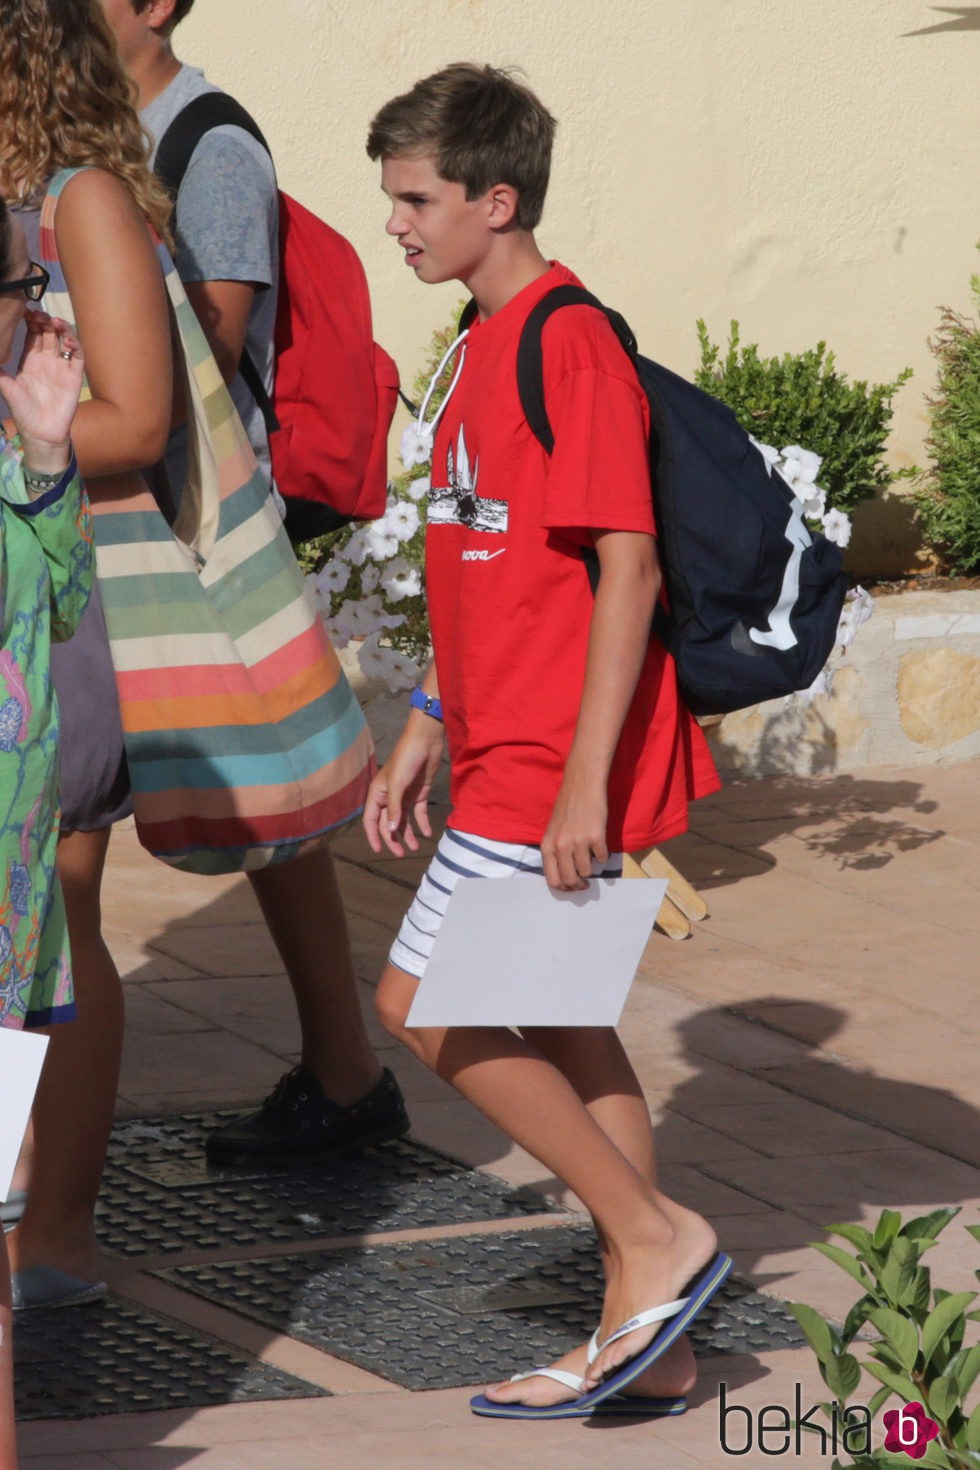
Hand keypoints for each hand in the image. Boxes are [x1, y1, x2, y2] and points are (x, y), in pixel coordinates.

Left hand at [0, 312, 83, 470]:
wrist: (40, 432)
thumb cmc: (23, 411)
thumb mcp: (5, 386)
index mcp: (30, 359)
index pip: (33, 333)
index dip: (31, 320)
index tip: (26, 312)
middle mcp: (47, 360)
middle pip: (49, 332)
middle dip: (45, 320)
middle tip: (39, 315)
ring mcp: (62, 367)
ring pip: (65, 340)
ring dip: (62, 328)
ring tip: (55, 322)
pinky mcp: (75, 377)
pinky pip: (78, 357)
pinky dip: (76, 345)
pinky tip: (68, 340)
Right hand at [363, 715, 445, 856]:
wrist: (425, 742)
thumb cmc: (406, 759)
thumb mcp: (398, 785)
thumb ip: (394, 808)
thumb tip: (391, 830)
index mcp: (378, 794)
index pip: (371, 820)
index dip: (374, 836)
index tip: (380, 850)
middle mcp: (389, 797)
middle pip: (388, 823)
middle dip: (393, 839)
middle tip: (402, 854)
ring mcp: (405, 796)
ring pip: (403, 820)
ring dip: (408, 834)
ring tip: (415, 847)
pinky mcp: (419, 793)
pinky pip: (419, 813)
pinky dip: (422, 823)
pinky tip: (427, 833)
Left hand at [540, 770, 608, 890]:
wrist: (582, 785)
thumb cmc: (568, 806)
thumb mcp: (553, 830)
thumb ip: (556, 851)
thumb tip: (566, 875)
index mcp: (547, 846)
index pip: (552, 879)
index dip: (564, 888)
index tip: (572, 888)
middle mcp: (561, 847)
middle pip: (570, 880)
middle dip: (578, 885)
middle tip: (585, 883)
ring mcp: (578, 843)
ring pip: (586, 871)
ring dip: (590, 868)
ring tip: (591, 857)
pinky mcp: (596, 838)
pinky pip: (601, 858)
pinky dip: (602, 855)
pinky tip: (600, 845)